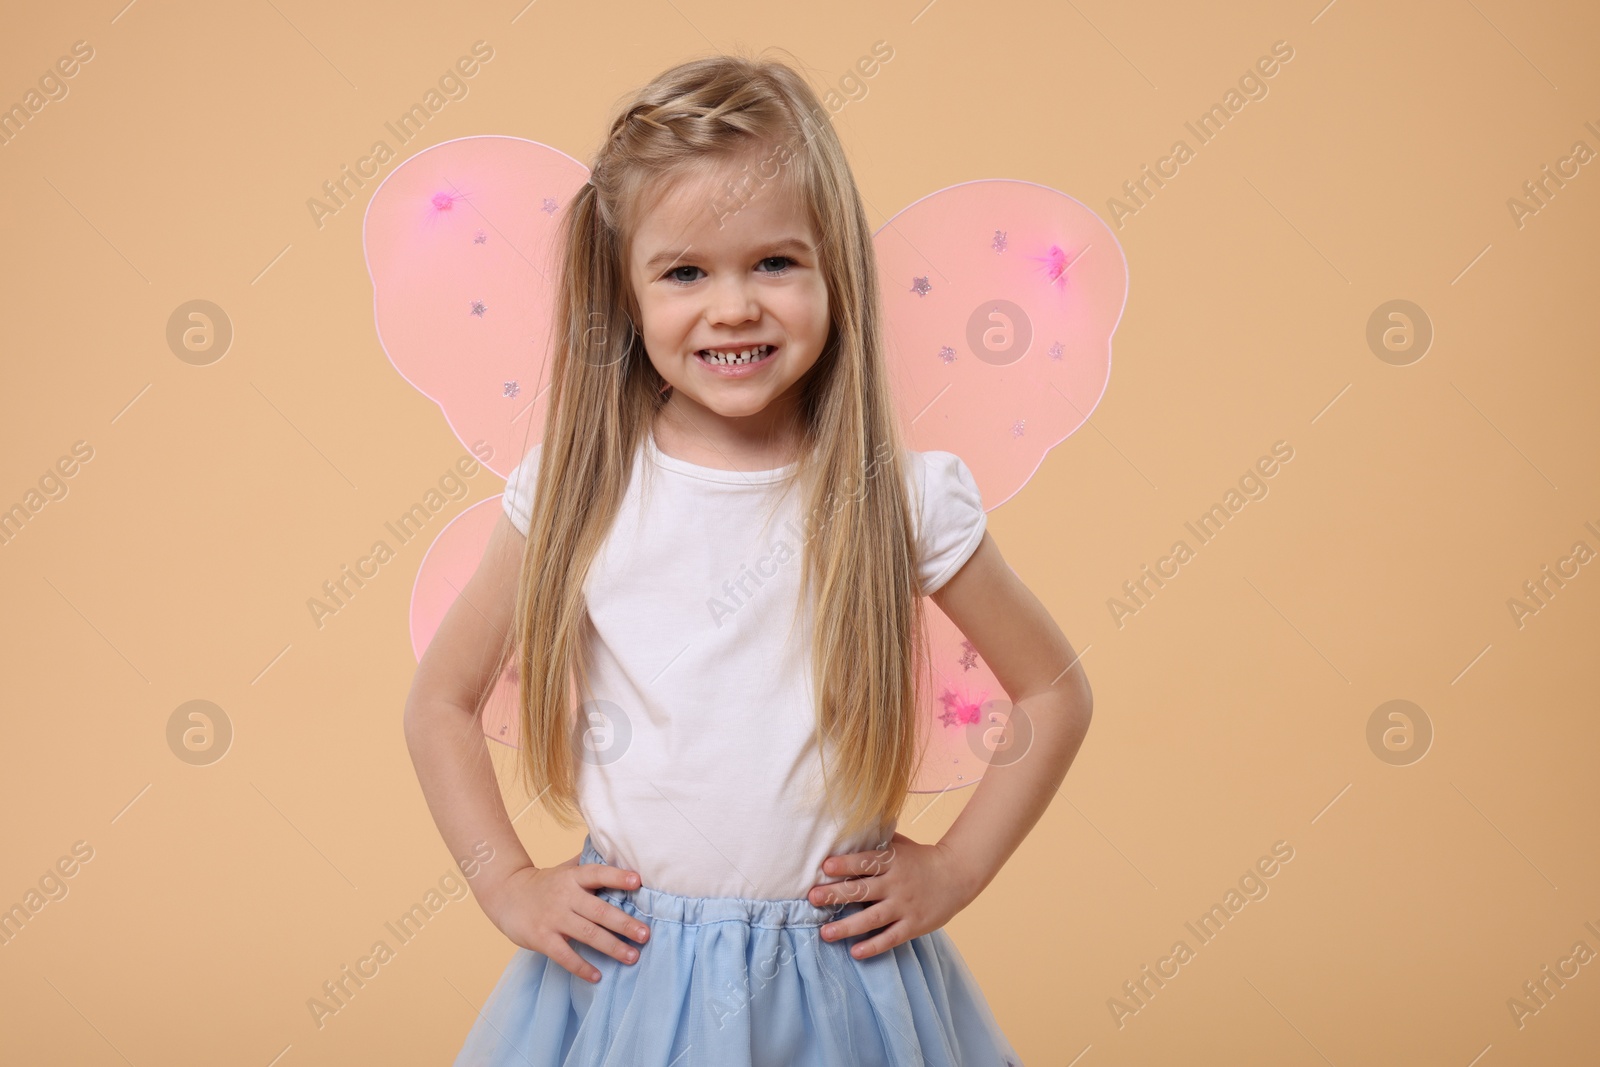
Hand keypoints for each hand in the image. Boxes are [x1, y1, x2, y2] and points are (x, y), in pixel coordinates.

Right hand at [480, 852, 650, 982]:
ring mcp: (553, 918)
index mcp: (573, 877)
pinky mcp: (541, 938)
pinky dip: (581, 967)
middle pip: (599, 910)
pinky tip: (597, 976)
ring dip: (612, 947)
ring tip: (632, 957)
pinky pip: (565, 955)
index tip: (638, 882)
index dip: (617, 877)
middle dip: (624, 923)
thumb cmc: (545, 883)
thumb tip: (618, 851)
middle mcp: (565, 896)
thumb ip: (588, 864)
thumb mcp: (565, 869)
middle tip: (645, 935)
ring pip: (587, 934)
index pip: (598, 874)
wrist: (506, 894)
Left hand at [806, 832, 978, 960]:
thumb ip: (878, 841)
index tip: (824, 866)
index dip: (845, 864)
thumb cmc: (923, 859)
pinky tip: (855, 952)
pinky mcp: (913, 925)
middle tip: (812, 898)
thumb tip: (850, 831)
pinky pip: (890, 937)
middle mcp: (897, 884)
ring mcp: (905, 906)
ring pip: (872, 918)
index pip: (866, 862)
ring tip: (825, 933)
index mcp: (893, 861)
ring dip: (847, 926)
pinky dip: (873, 946)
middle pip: (863, 890)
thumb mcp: (902, 846)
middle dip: (835, 894)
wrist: (958, 875)